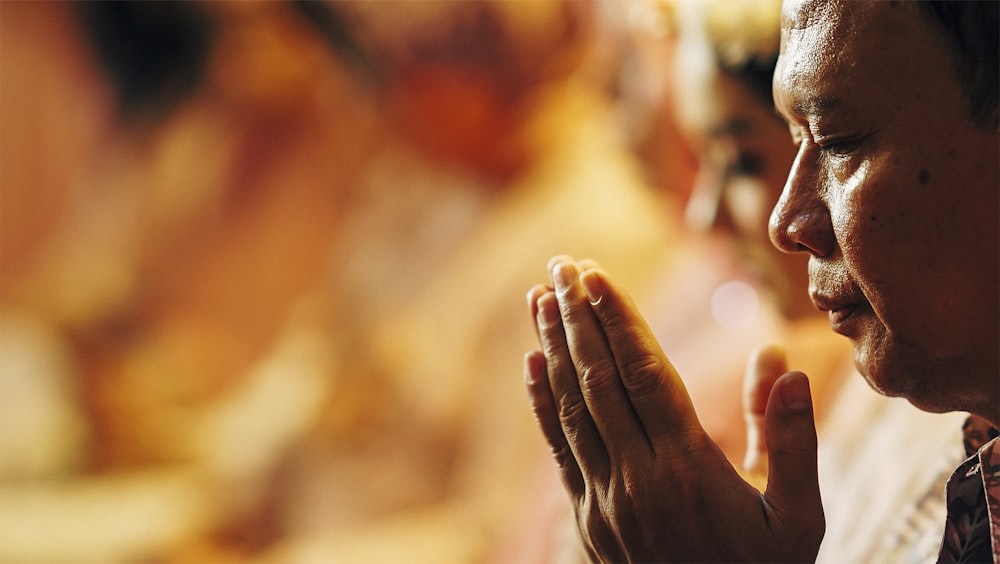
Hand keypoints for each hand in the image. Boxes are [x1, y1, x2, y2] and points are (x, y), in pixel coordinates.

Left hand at [524, 256, 823, 562]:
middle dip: (580, 315)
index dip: (618, 319)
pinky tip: (531, 363)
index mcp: (691, 467)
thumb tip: (782, 361)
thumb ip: (791, 439)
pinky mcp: (588, 516)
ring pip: (573, 407)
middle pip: (600, 379)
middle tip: (564, 262)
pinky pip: (558, 448)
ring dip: (554, 346)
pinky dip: (541, 402)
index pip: (645, 374)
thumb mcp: (798, 517)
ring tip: (542, 295)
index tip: (597, 273)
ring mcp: (606, 498)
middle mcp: (639, 476)